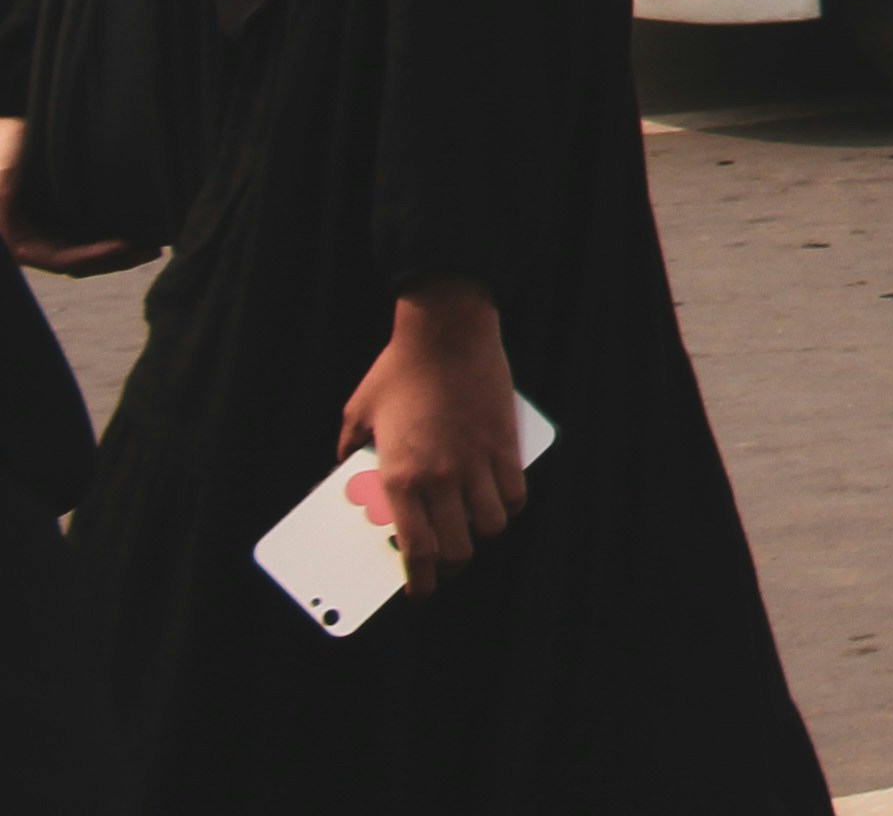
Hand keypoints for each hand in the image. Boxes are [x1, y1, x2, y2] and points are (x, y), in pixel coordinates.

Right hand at [0, 119, 157, 278]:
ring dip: (120, 256)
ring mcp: (52, 239)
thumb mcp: (6, 172)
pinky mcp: (65, 228)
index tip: (124, 245)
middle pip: (80, 265)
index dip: (92, 256)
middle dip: (116, 261)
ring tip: (153, 245)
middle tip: (152, 250)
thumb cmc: (8, 153)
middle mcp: (36, 245)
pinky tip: (140, 234)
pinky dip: (113, 244)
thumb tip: (12, 196)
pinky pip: (90, 244)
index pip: (61, 259)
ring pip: (88, 259)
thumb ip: (8, 186)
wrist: (12, 143)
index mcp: (21, 241)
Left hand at [338, 279, 523, 582]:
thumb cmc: (398, 371)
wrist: (446, 332)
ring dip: (481, 534)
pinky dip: (508, 506)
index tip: (419, 591)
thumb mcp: (357, 414)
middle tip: (447, 563)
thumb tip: (347, 479)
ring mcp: (477, 461)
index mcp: (399, 476)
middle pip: (457, 548)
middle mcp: (440, 477)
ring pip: (490, 526)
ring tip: (473, 529)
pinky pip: (514, 493)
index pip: (415, 549)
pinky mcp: (505, 443)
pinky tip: (499, 502)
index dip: (420, 580)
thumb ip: (349, 453)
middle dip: (452, 566)